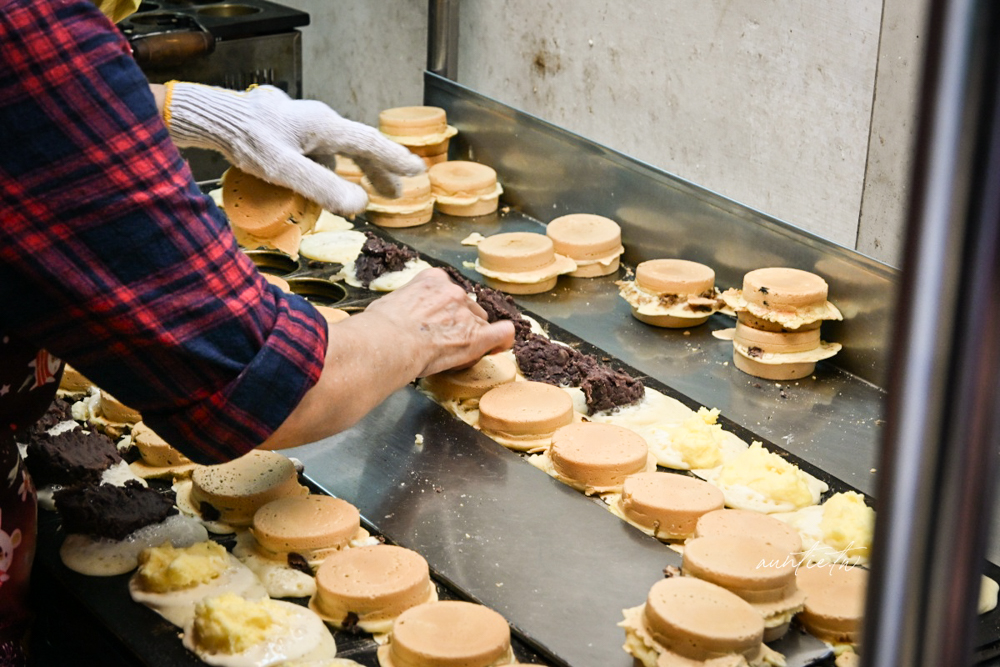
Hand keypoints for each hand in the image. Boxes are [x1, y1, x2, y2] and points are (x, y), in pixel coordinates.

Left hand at [163, 83, 424, 214]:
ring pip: (335, 150)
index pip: (370, 143)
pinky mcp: (286, 129)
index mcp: (324, 125)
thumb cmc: (245, 140)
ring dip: (349, 172)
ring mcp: (301, 123)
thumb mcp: (284, 170)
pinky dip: (325, 168)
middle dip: (377, 171)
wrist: (211, 117)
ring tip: (357, 196)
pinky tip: (315, 183)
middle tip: (394, 193)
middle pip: (357, 146)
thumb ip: (322, 187)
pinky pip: (315, 150)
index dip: (395, 160)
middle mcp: (318, 120)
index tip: (418, 171)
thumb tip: (360, 205)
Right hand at [362, 269, 514, 377]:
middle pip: (467, 308)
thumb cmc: (379, 328)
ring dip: (471, 336)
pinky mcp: (477, 335)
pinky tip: (499, 347)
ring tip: (453, 354)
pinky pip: (502, 333)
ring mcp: (467, 312)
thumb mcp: (389, 303)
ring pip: (479, 324)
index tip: (443, 322)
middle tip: (445, 341)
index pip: (449, 292)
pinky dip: (503, 340)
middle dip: (461, 323)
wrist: (388, 343)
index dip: (449, 309)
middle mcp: (453, 291)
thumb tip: (397, 316)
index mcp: (432, 279)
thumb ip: (405, 305)